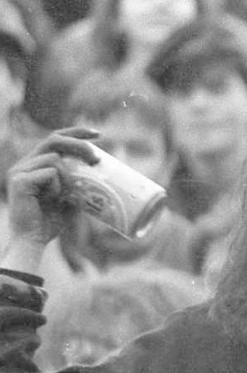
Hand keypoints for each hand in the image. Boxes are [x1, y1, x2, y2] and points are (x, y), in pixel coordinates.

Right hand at [5, 128, 99, 249]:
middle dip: (79, 144)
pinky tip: (53, 198)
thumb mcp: (68, 200)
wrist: (31, 241)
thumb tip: (101, 178)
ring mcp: (20, 170)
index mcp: (35, 164)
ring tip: (67, 194)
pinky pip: (49, 173)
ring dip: (69, 175)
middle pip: (54, 139)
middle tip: (97, 159)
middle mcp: (25, 163)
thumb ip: (77, 186)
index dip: (76, 132)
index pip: (55, 138)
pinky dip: (58, 185)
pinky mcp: (19, 180)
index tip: (98, 134)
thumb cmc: (48, 222)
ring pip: (54, 158)